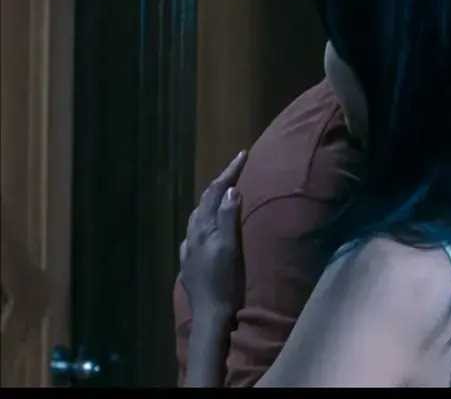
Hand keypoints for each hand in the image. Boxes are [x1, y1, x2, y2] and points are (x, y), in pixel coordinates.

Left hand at [180, 151, 246, 318]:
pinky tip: (205, 229)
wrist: (210, 314)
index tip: (243, 154)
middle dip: (220, 183)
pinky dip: (203, 221)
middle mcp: (192, 235)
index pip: (215, 192)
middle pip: (204, 201)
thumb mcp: (231, 248)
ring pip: (197, 216)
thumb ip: (229, 218)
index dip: (228, 172)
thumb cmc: (225, 282)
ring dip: (210, 201)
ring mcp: (189, 249)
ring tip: (223, 194)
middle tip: (236, 170)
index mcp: (203, 228)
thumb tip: (231, 190)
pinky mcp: (189, 262)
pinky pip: (194, 233)